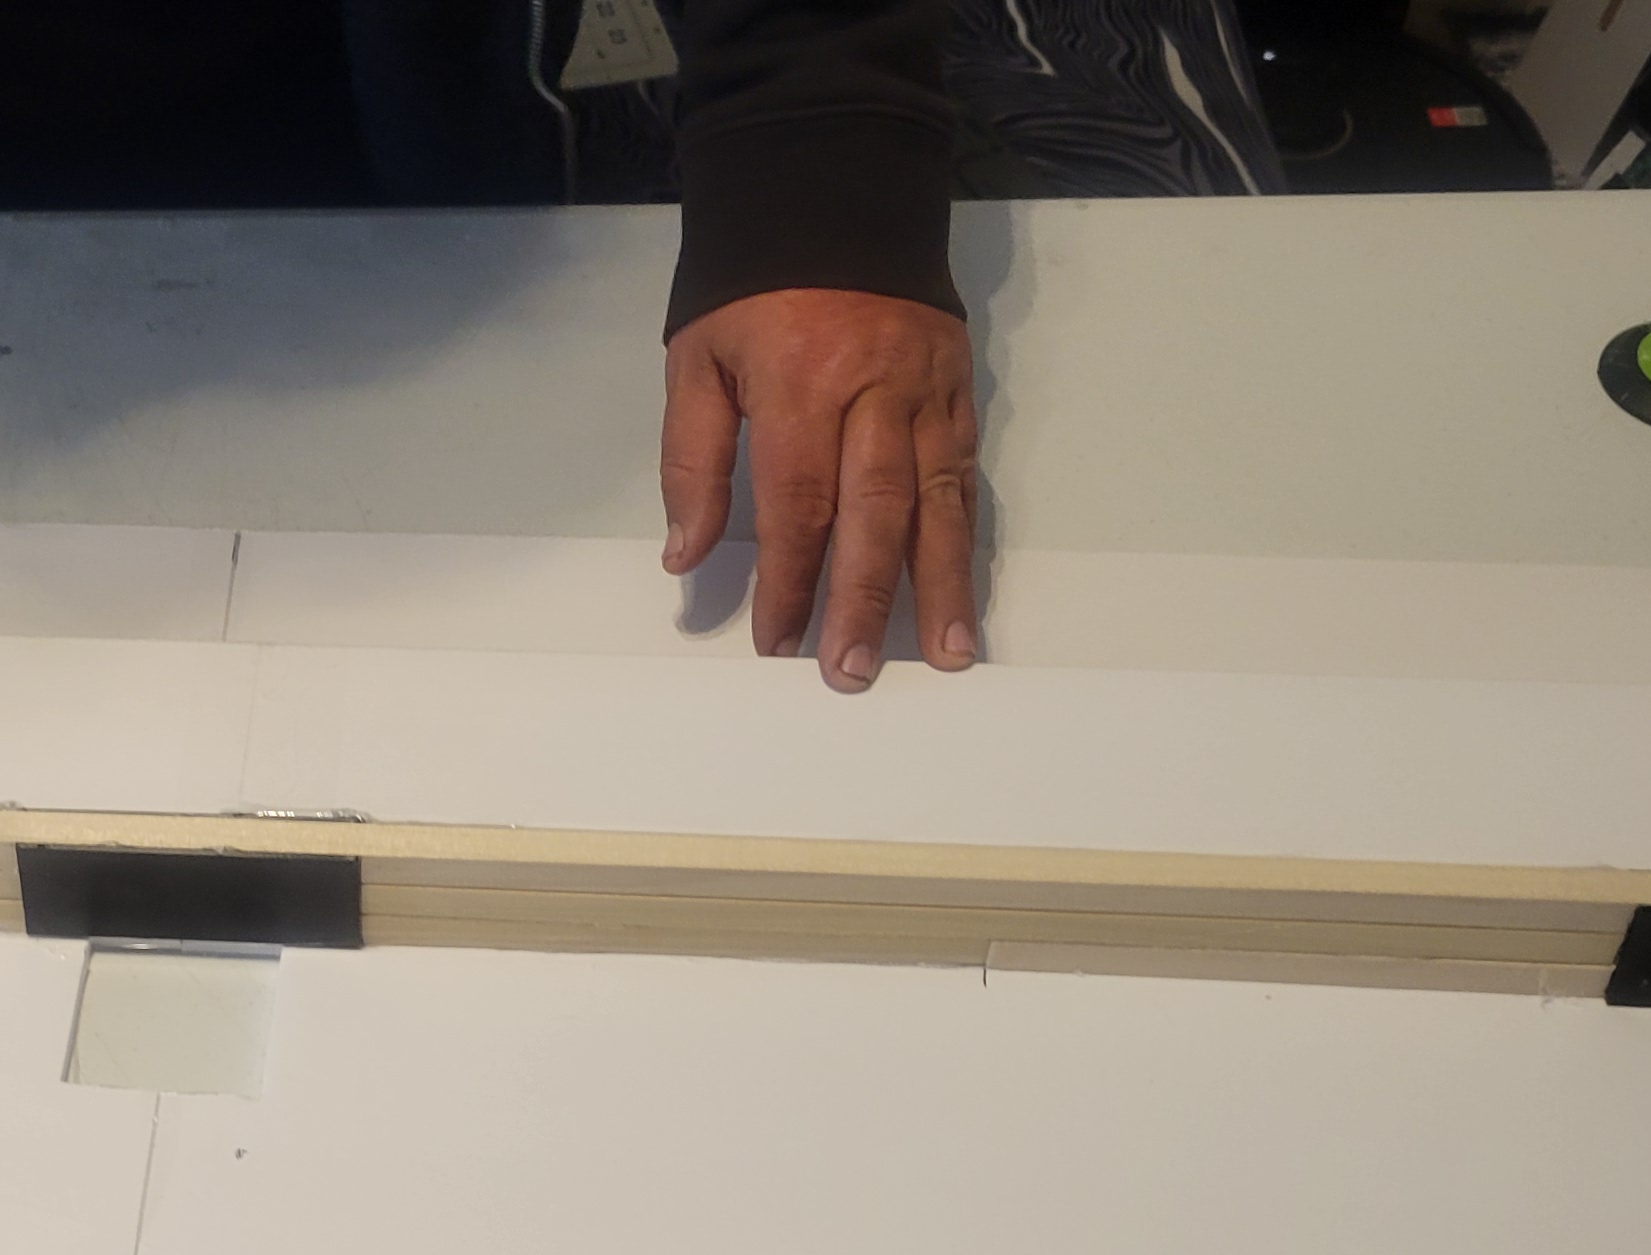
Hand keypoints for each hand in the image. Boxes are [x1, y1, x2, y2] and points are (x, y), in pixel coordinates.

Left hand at [658, 290, 980, 690]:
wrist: (835, 187)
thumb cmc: (750, 282)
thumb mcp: (697, 357)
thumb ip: (693, 459)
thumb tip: (686, 555)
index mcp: (799, 385)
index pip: (796, 505)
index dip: (788, 581)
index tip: (777, 643)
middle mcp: (873, 394)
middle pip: (872, 514)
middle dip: (861, 600)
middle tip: (851, 672)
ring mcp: (926, 392)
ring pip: (936, 502)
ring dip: (937, 585)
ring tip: (943, 656)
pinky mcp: (959, 387)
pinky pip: (964, 473)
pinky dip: (964, 538)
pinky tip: (962, 591)